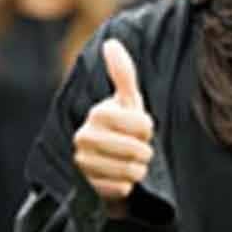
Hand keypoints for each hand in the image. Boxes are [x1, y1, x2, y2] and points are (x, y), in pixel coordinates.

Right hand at [73, 39, 153, 217]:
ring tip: (126, 161)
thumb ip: (122, 73)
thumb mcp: (127, 100)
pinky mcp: (86, 188)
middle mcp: (84, 137)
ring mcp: (83, 164)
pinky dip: (126, 185)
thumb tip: (111, 42)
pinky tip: (116, 176)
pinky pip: (124, 188)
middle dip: (144, 151)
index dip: (148, 129)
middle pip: (138, 151)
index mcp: (97, 113)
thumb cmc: (121, 125)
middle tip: (135, 147)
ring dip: (137, 168)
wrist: (104, 161)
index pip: (144, 125)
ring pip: (133, 171)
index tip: (140, 128)